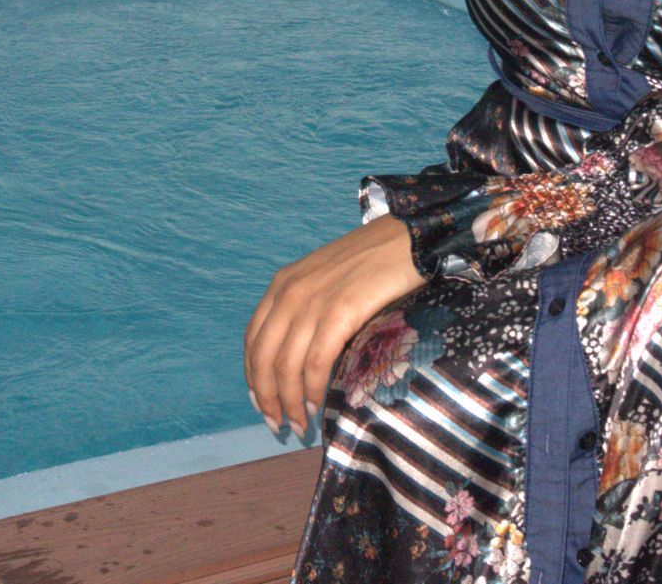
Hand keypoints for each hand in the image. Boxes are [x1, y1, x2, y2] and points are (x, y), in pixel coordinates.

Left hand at [244, 213, 427, 436]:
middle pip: (264, 357)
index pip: (253, 340)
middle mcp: (289, 292)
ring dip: (289, 402)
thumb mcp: (325, 281)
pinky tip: (318, 403)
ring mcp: (313, 301)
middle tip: (279, 425)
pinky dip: (312, 389)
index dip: (254, 377)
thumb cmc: (373, 261)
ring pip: (286, 365)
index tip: (263, 404)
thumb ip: (308, 311)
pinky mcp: (340, 311)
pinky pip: (316, 361)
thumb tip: (302, 360)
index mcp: (282, 284)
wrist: (408, 237)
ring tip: (300, 423)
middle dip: (268, 398)